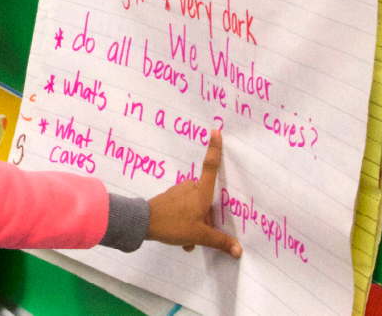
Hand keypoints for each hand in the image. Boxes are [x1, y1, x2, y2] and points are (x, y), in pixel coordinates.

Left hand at [146, 130, 241, 257]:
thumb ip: (220, 242)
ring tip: (187, 241)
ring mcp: (178, 192)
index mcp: (201, 192)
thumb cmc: (174, 225)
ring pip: (195, 208)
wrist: (142, 224)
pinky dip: (184, 224)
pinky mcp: (169, 198)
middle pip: (206, 201)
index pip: (211, 167)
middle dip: (205, 220)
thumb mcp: (199, 235)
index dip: (215, 149)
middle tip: (198, 236)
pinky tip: (180, 239)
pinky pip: (183, 211)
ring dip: (194, 225)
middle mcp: (190, 187)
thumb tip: (239, 251)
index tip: (215, 130)